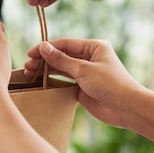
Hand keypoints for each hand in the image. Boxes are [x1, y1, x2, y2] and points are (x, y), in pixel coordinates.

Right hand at [24, 38, 142, 127]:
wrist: (126, 108)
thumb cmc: (110, 84)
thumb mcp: (83, 70)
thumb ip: (61, 59)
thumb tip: (43, 47)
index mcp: (94, 47)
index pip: (65, 44)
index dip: (46, 48)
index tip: (30, 54)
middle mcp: (90, 58)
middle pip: (61, 56)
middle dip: (44, 60)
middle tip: (27, 66)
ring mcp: (86, 73)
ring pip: (61, 68)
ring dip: (46, 70)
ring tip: (29, 73)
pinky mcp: (83, 87)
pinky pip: (64, 81)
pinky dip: (52, 80)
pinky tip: (41, 82)